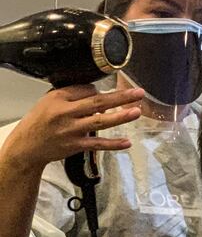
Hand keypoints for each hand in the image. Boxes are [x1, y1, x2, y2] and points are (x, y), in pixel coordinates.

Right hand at [3, 85, 143, 169]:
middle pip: (97, 102)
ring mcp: (71, 131)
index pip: (85, 89)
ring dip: (120, 117)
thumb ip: (72, 94)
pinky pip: (97, 144)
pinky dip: (113, 144)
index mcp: (58, 98)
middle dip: (120, 97)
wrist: (27, 147)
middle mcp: (65, 113)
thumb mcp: (50, 101)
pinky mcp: (76, 146)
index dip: (100, 89)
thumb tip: (97, 90)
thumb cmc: (40, 121)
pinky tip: (127, 142)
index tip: (111, 89)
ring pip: (100, 122)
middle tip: (138, 92)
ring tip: (137, 111)